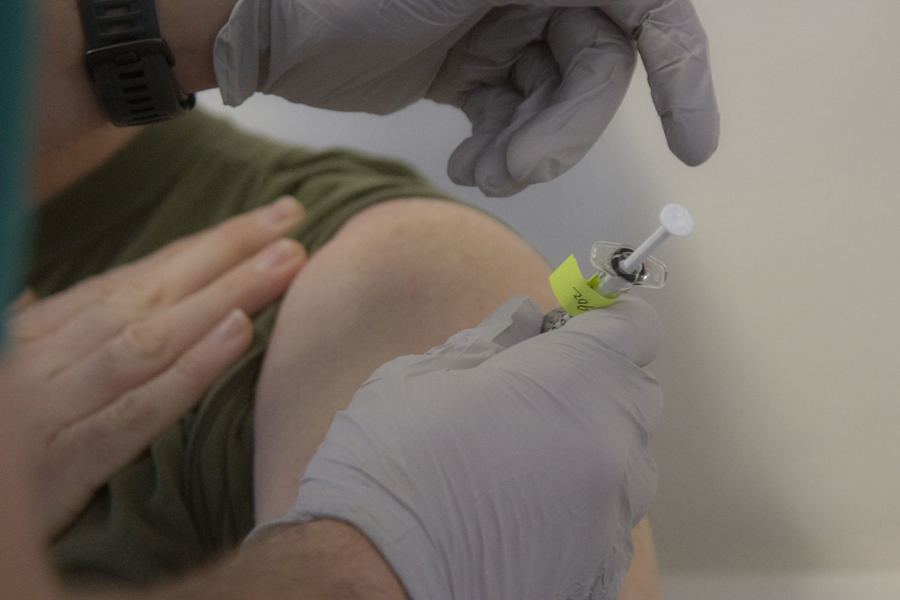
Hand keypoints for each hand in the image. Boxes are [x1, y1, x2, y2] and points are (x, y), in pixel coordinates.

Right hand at [6, 198, 306, 539]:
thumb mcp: (5, 376)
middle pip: (154, 292)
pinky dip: (191, 369)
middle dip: (228, 252)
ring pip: (154, 337)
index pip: (138, 276)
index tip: (267, 221)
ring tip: (285, 264)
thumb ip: (37, 333)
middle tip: (291, 222)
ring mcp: (55, 407)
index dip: (208, 245)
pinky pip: (139, 409)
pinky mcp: (66, 464)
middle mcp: (49, 358)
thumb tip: (33, 291)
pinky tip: (239, 332)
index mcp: (40, 333)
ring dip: (226, 294)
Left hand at [214, 0, 718, 195]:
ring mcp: (502, 26)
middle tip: (520, 167)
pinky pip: (513, 117)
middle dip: (565, 127)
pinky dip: (501, 148)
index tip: (695, 142)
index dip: (682, 71)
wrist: (269, 23)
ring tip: (485, 172)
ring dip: (530, 147)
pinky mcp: (471, 68)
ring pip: (555, 102)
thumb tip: (643, 12)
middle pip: (596, 67)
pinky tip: (472, 164)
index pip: (646, 8)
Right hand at [273, 295, 662, 599]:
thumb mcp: (424, 377)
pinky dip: (575, 504)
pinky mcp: (601, 570)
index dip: (601, 320)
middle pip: (633, 393)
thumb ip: (490, 342)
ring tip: (516, 460)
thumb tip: (522, 324)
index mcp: (574, 384)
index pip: (633, 327)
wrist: (375, 584)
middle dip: (593, 383)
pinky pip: (606, 518)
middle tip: (531, 392)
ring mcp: (612, 517)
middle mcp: (612, 450)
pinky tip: (518, 511)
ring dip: (586, 446)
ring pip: (623, 460)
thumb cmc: (390, 478)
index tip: (572, 326)